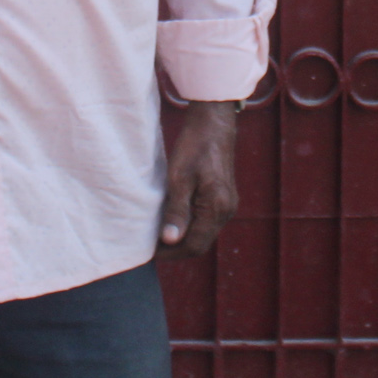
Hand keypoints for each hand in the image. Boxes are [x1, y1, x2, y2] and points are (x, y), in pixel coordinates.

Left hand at [156, 100, 238, 259]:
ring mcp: (227, 205)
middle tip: (151, 245)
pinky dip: (190, 226)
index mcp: (217, 208)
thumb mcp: (180, 178)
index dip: (171, 252)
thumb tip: (170, 240)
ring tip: (158, 234)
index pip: (194, 245)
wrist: (213, 124)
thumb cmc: (195, 146)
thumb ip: (177, 211)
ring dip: (182, 237)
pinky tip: (173, 219)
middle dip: (176, 248)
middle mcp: (227, 211)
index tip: (150, 251)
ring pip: (203, 233)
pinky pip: (206, 221)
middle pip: (200, 243)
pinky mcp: (223, 198)